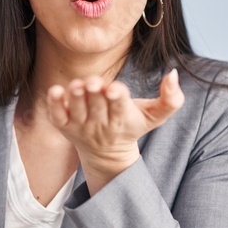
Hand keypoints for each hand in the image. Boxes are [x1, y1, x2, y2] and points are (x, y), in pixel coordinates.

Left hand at [46, 68, 184, 192]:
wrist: (106, 154)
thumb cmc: (132, 126)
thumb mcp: (156, 116)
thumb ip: (171, 99)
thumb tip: (174, 73)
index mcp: (122, 118)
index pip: (120, 107)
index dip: (117, 96)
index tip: (114, 88)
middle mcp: (100, 124)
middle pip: (96, 106)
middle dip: (95, 92)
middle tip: (93, 81)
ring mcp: (81, 126)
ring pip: (76, 110)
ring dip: (75, 96)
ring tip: (76, 85)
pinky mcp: (65, 125)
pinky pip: (57, 115)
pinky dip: (54, 104)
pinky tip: (55, 91)